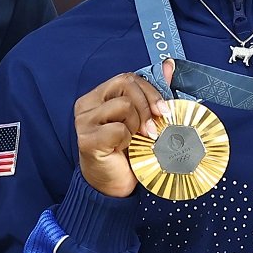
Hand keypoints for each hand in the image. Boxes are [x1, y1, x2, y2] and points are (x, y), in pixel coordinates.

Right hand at [75, 65, 167, 198]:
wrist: (113, 187)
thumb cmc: (127, 153)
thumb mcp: (143, 119)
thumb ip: (152, 93)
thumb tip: (168, 65)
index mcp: (98, 96)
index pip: (127, 78)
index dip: (150, 91)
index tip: (163, 110)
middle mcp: (87, 105)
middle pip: (125, 84)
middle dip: (147, 106)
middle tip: (152, 129)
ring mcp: (84, 122)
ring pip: (123, 105)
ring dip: (136, 125)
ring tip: (134, 140)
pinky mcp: (86, 140)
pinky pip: (118, 129)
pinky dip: (127, 140)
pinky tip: (122, 150)